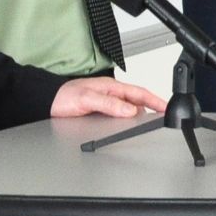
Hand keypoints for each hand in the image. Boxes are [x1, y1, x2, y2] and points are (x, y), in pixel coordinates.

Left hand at [51, 76, 166, 117]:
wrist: (47, 102)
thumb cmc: (63, 96)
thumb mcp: (86, 99)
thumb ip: (108, 104)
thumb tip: (129, 109)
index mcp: (111, 87)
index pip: (139, 93)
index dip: (155, 101)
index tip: (167, 108)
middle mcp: (110, 94)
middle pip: (137, 102)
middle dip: (151, 110)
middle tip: (161, 121)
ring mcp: (106, 103)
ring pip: (129, 110)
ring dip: (138, 118)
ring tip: (147, 127)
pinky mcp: (101, 112)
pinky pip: (119, 116)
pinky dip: (127, 122)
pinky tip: (127, 129)